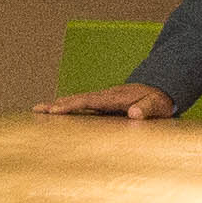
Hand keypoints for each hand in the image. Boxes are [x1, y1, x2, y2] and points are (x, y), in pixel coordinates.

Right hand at [42, 82, 172, 120]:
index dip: (72, 105)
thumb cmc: (161, 100)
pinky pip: (84, 105)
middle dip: (57, 104)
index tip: (55, 110)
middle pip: (78, 98)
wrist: (164, 89)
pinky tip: (60, 111)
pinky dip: (69, 106)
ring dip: (59, 105)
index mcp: (116, 97)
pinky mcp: (106, 104)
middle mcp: (107, 96)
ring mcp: (105, 99)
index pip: (89, 101)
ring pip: (78, 101)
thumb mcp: (159, 105)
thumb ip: (147, 108)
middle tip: (37, 109)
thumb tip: (133, 113)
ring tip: (39, 110)